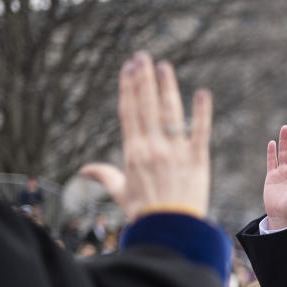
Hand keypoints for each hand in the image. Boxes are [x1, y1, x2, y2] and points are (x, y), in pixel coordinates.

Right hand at [80, 52, 211, 220]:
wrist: (170, 230)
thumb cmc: (144, 213)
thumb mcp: (121, 193)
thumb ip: (105, 176)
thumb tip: (84, 170)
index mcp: (133, 152)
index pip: (130, 112)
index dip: (128, 89)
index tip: (128, 69)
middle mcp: (153, 148)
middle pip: (147, 106)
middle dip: (144, 79)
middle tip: (143, 57)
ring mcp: (176, 152)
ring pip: (170, 113)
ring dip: (167, 88)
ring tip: (164, 66)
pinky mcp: (198, 159)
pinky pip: (201, 131)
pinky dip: (202, 112)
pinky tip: (202, 93)